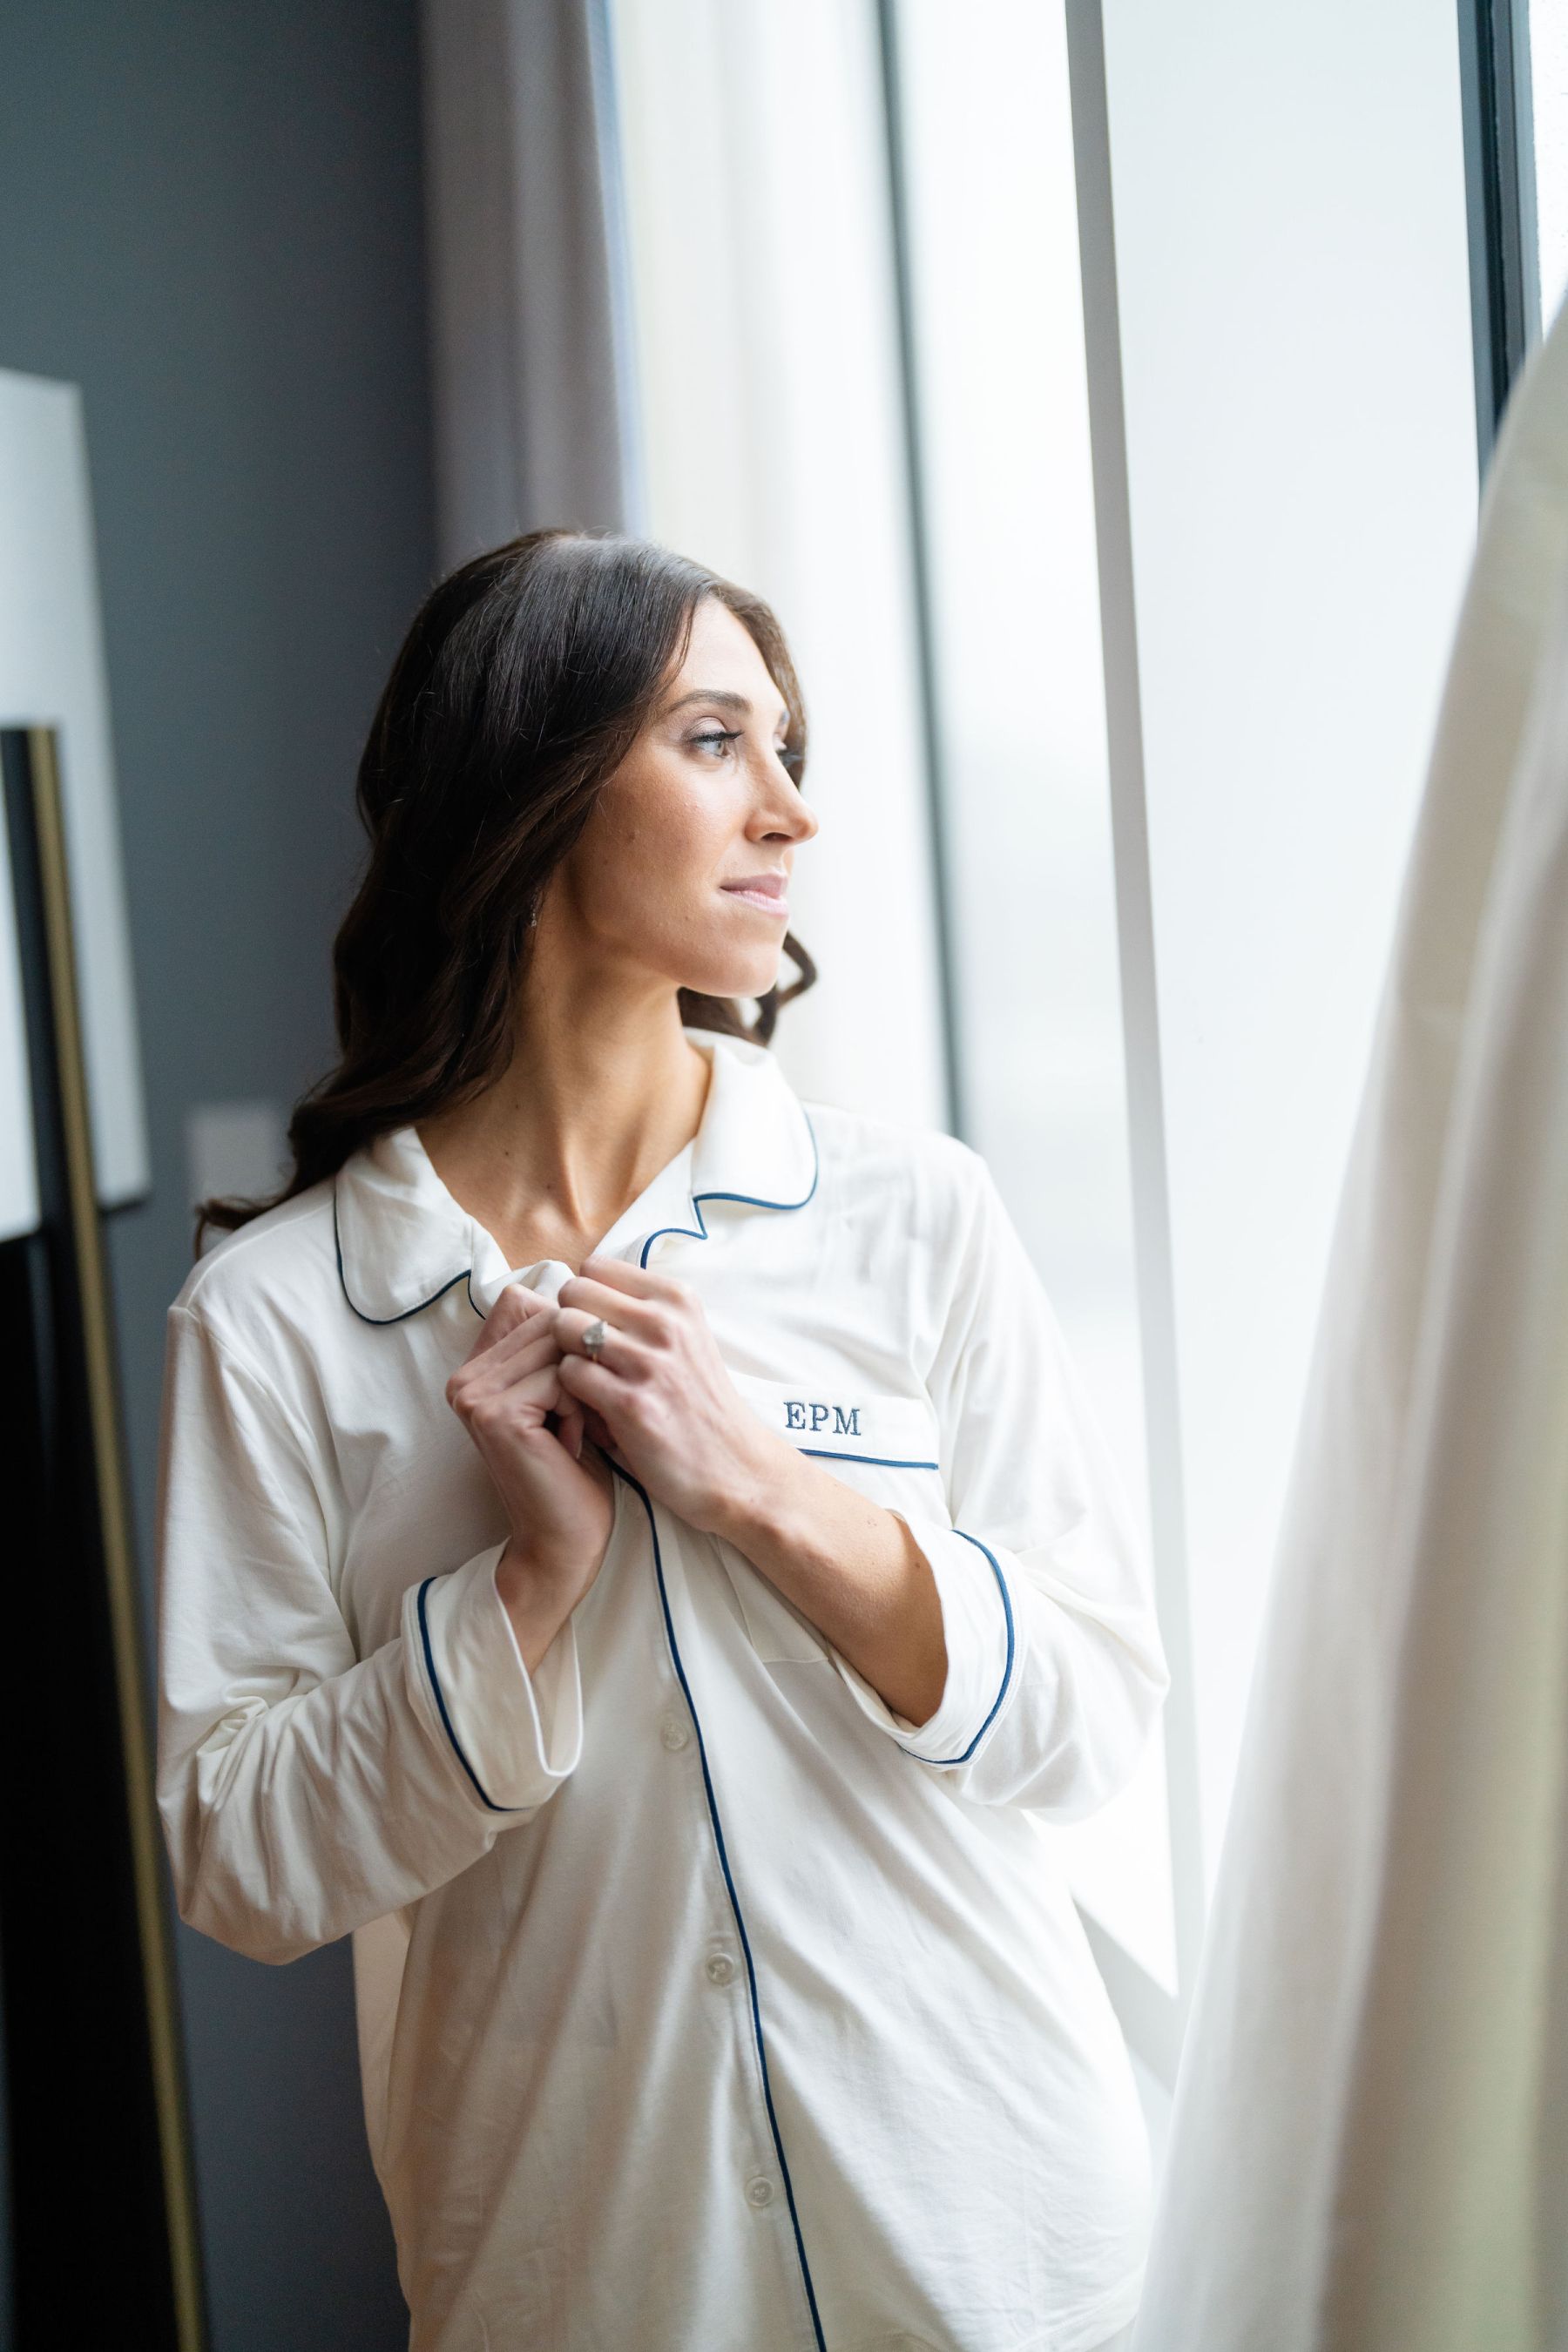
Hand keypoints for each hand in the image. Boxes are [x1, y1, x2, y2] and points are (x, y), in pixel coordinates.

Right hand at [446, 1286, 615, 1663]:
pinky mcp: (493, 1413)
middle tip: (580, 1419)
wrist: (565, 1540)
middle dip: (581, 1364)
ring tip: (575, 1432)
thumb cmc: (576, 1467)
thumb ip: (554, 1342)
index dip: (568, 1339)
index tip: (574, 1393)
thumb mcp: (564, 1393)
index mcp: (475, 1367)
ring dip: (584, 1387)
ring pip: (558, 1344)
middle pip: (547, 1320)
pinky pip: (561, 1377)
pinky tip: (569, 1447)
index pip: (529, 1303)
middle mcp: (464, 1377)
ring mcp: (472, 1394)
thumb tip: (571, 1280)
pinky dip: (580, 1410)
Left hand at [550, 1258, 790, 1537]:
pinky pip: (567, 1374)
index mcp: (677, 1298)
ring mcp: (648, 1362)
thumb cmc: (699, 1404)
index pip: (594, 1267)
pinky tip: (590, 1410)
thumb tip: (581, 1285)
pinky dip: (569, 1393)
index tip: (595, 1329)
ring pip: (564, 1328)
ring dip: (565, 1356)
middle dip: (568, 1323)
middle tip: (582, 1358)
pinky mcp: (630, 1404)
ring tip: (585, 1382)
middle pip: (573, 1291)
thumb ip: (641, 1309)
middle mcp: (665, 1322)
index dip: (584, 1299)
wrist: (735, 1468)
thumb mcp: (687, 1337)